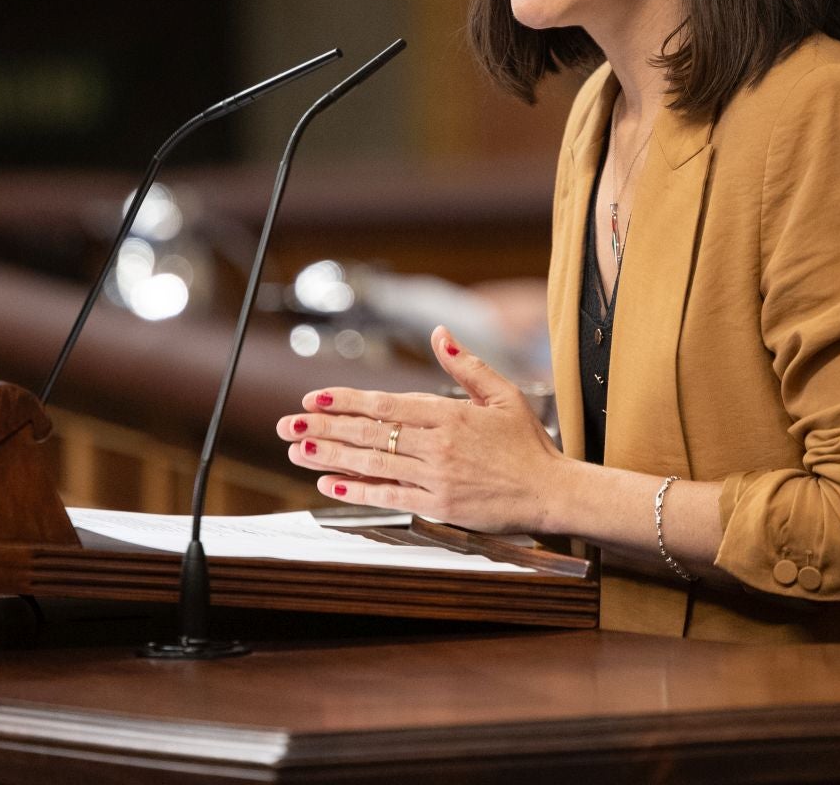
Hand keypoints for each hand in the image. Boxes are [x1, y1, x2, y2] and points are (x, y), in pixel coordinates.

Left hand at [275, 325, 564, 531]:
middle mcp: (438, 445)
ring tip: (298, 451)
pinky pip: (389, 495)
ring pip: (372, 464)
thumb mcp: (504, 395)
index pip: (386, 404)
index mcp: (450, 414)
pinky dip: (357, 490)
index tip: (314, 398)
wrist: (551, 491)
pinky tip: (329, 484)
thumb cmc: (528, 444)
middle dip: (324, 429)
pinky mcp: (438, 505)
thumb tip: (440, 334)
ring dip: (330, 457)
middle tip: (288, 425)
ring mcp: (436, 477)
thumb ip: (467, 366)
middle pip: (370, 434)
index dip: (346, 401)